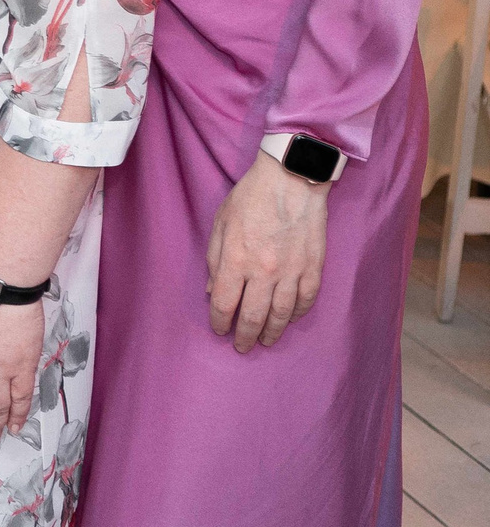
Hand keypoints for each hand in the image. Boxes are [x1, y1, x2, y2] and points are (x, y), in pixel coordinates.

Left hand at [207, 149, 328, 350]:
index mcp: (236, 259)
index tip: (219, 329)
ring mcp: (292, 271)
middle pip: (253, 316)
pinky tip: (290, 319)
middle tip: (242, 347)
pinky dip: (298, 313)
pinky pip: (306, 299)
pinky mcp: (313, 267)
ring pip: (282, 314)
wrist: (291, 179)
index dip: (220, 321)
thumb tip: (213, 290)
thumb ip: (215, 259)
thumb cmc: (250, 197)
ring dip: (272, 331)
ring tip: (265, 340)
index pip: (224, 302)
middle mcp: (264, 271)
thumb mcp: (221, 223)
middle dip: (245, 336)